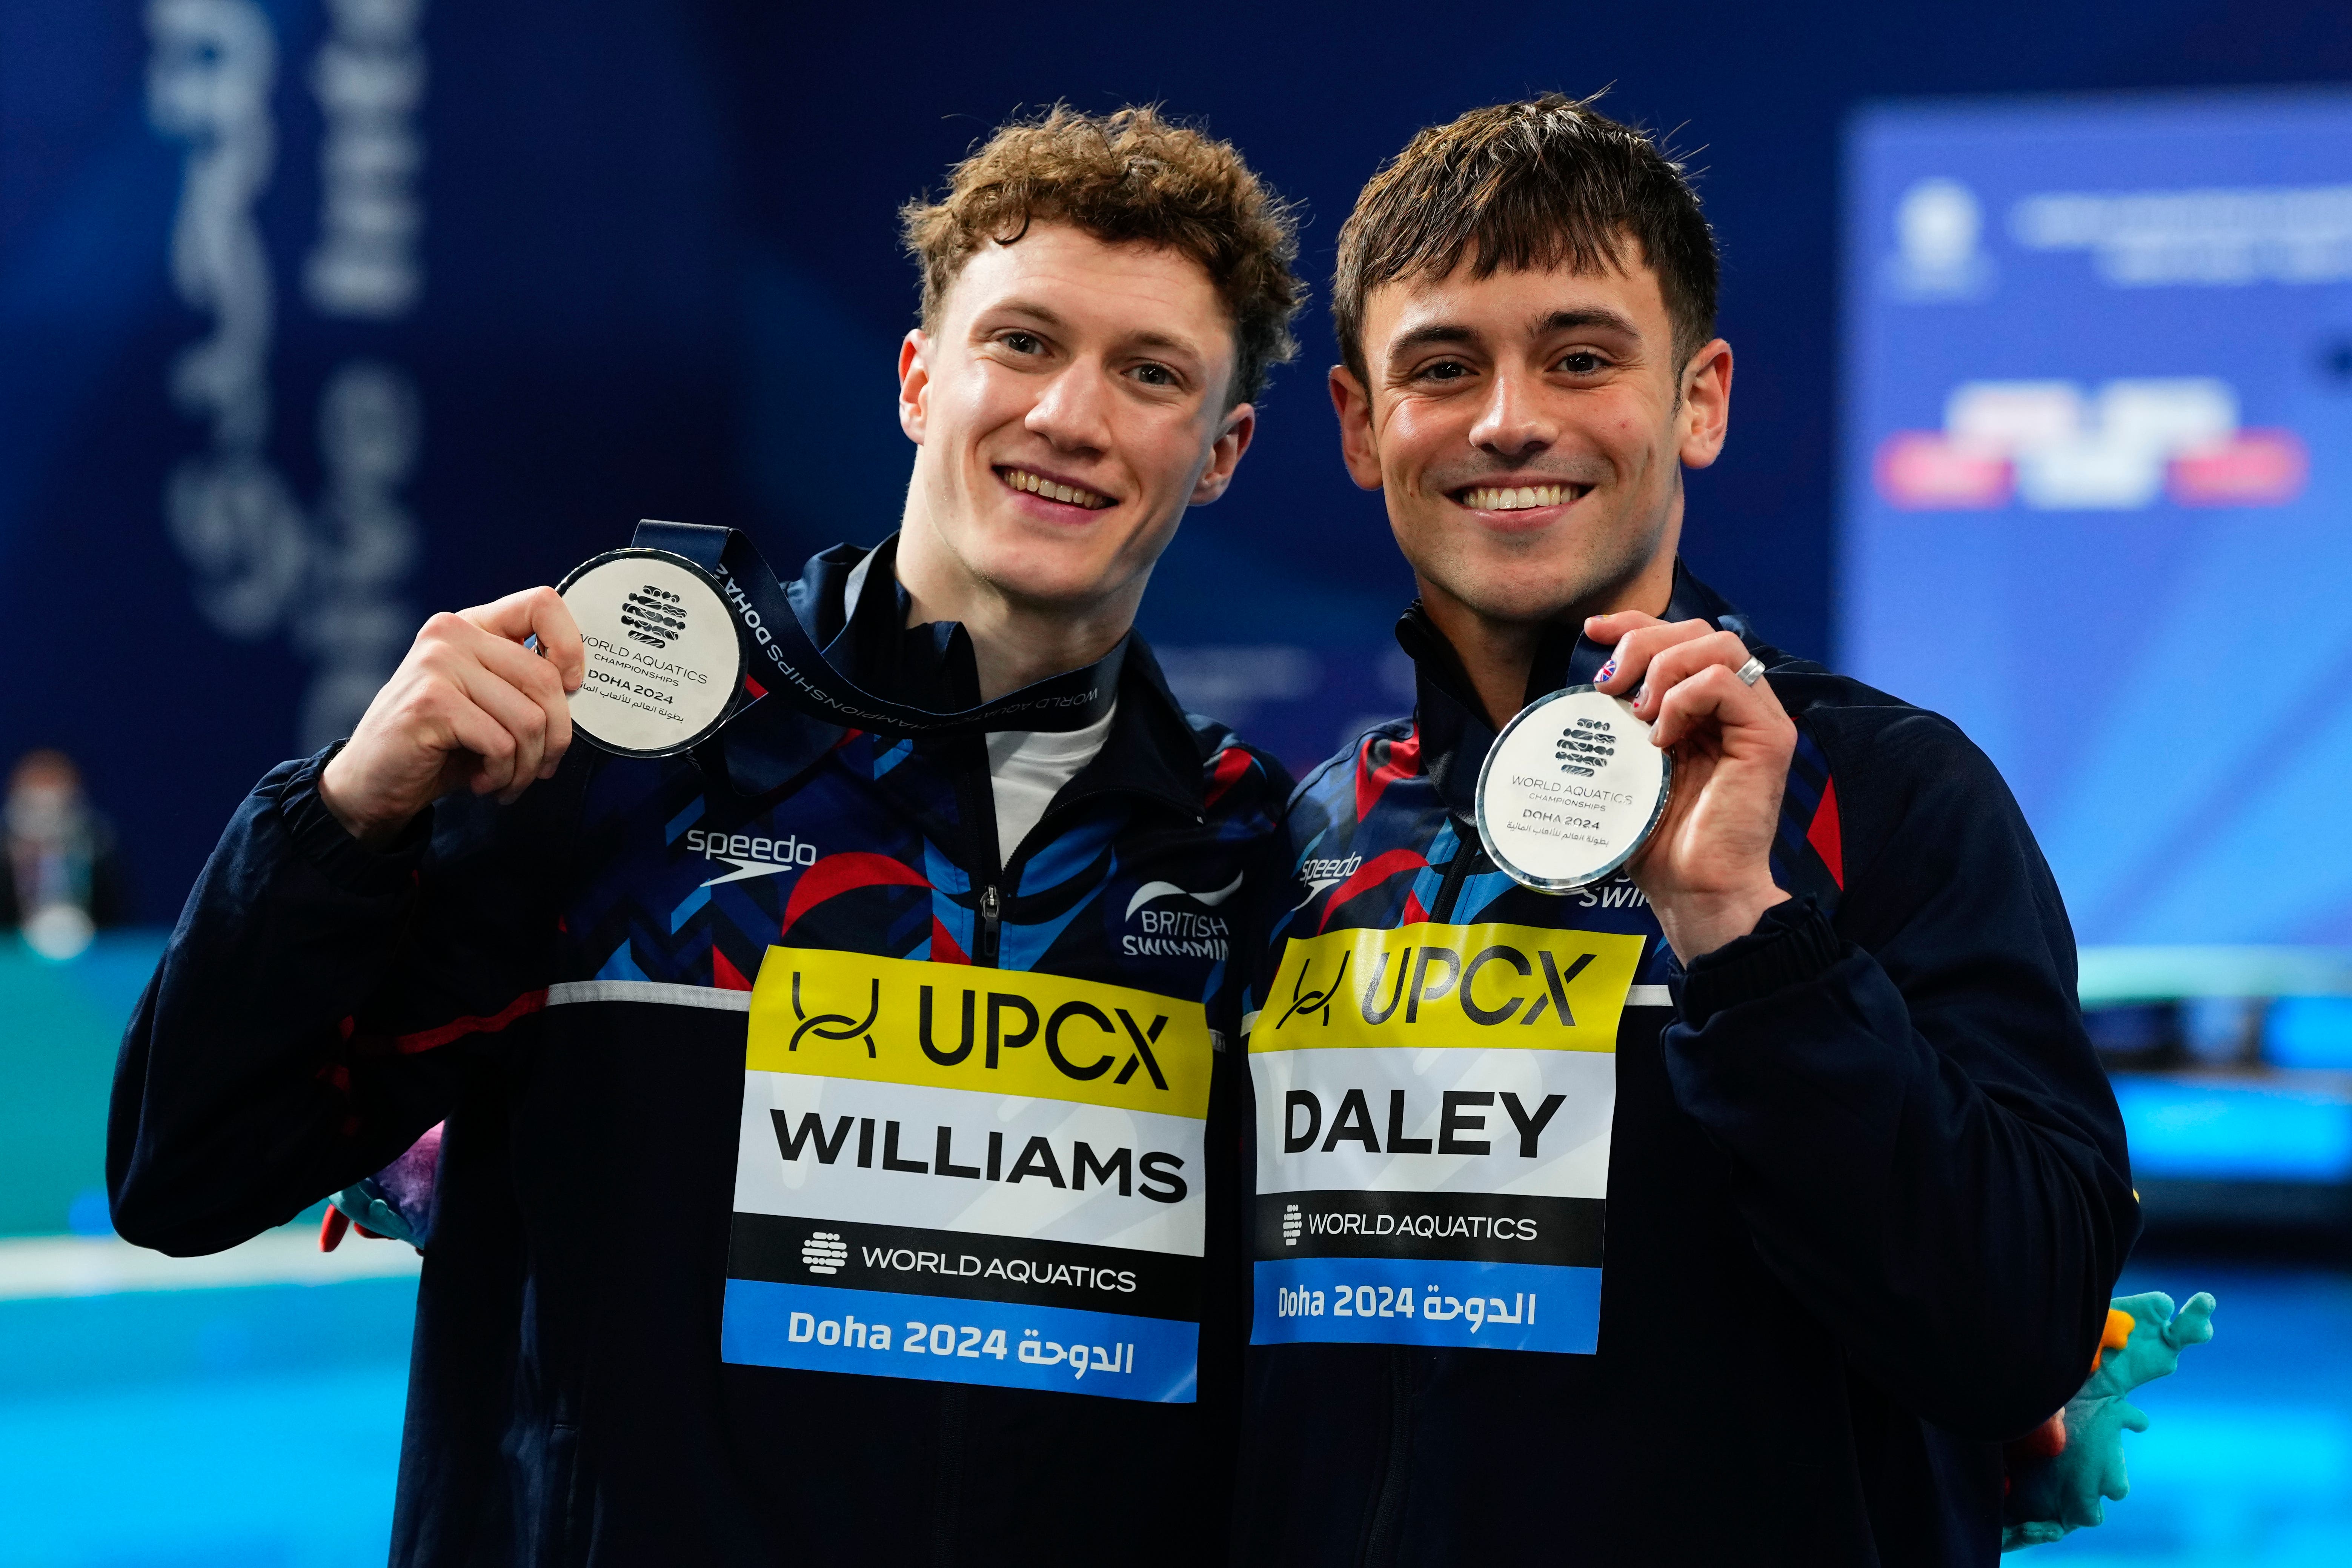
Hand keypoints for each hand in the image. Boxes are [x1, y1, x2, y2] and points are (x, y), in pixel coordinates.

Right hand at [318, 588, 584, 845]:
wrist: (374, 783)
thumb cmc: (442, 746)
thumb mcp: (490, 704)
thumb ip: (527, 685)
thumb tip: (581, 689)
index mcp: (472, 626)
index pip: (542, 604)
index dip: (571, 647)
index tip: (571, 687)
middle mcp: (452, 634)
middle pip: (546, 679)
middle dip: (556, 738)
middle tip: (540, 767)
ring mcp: (437, 664)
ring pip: (529, 719)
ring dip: (527, 765)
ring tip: (507, 779)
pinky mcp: (430, 702)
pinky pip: (501, 744)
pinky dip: (502, 774)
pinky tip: (482, 781)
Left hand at [1588, 612, 1794, 961]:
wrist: (1693, 891)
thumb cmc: (1659, 840)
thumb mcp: (1625, 766)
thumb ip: (1617, 723)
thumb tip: (1585, 687)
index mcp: (1705, 708)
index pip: (1678, 637)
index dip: (1635, 624)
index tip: (1593, 633)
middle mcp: (1737, 706)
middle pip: (1698, 630)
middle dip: (1644, 643)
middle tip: (1608, 685)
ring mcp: (1758, 719)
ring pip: (1718, 644)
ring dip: (1664, 668)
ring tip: (1637, 714)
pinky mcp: (1769, 737)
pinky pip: (1725, 683)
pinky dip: (1684, 698)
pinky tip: (1662, 737)